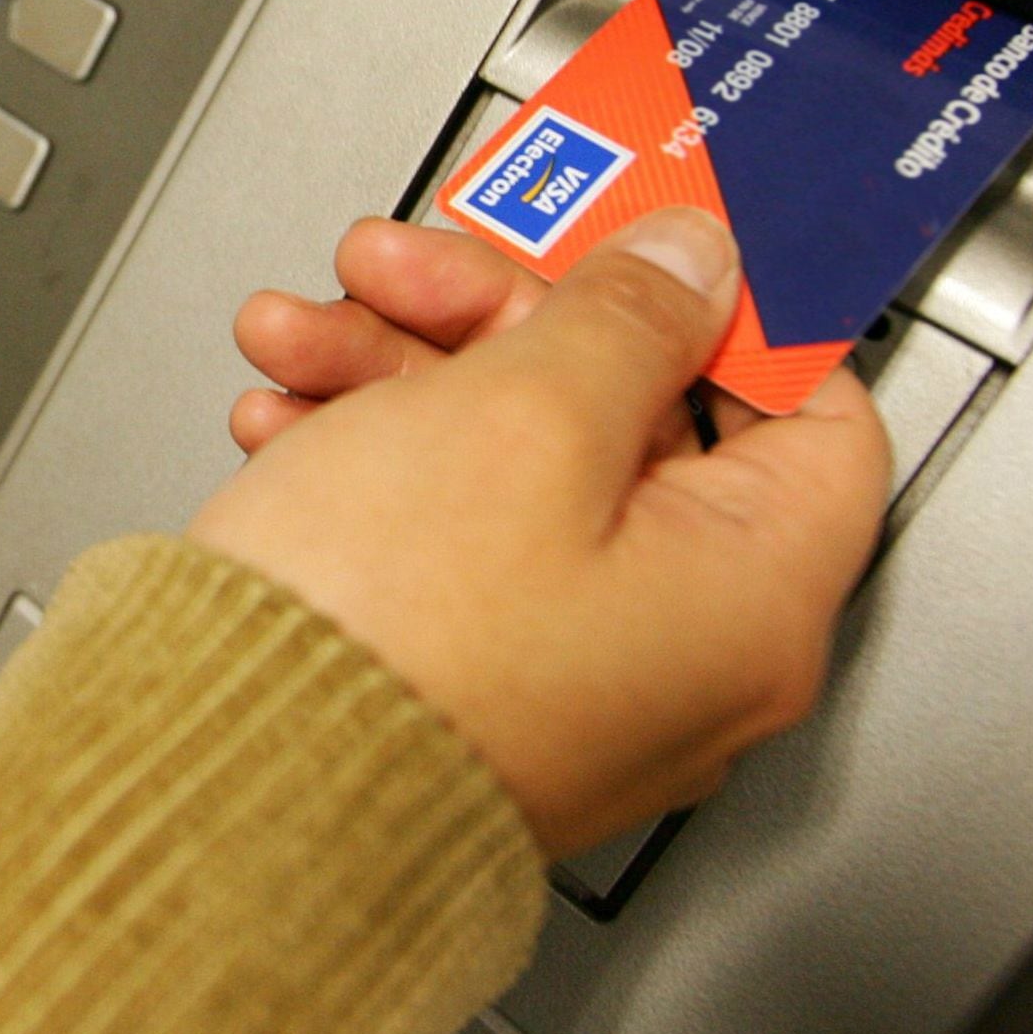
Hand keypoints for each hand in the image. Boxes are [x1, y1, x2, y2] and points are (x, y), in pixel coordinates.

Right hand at [188, 211, 890, 857]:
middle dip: (489, 318)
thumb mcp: (525, 410)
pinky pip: (443, 538)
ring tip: (296, 337)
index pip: (812, 414)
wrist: (220, 788)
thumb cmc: (392, 645)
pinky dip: (371, 459)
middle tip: (400, 269)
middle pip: (628, 421)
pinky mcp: (461, 686)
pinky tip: (285, 421)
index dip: (722, 309)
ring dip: (398, 373)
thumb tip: (688, 266)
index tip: (637, 246)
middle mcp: (679, 657)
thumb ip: (624, 312)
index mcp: (752, 599)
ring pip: (511, 466)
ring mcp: (566, 678)